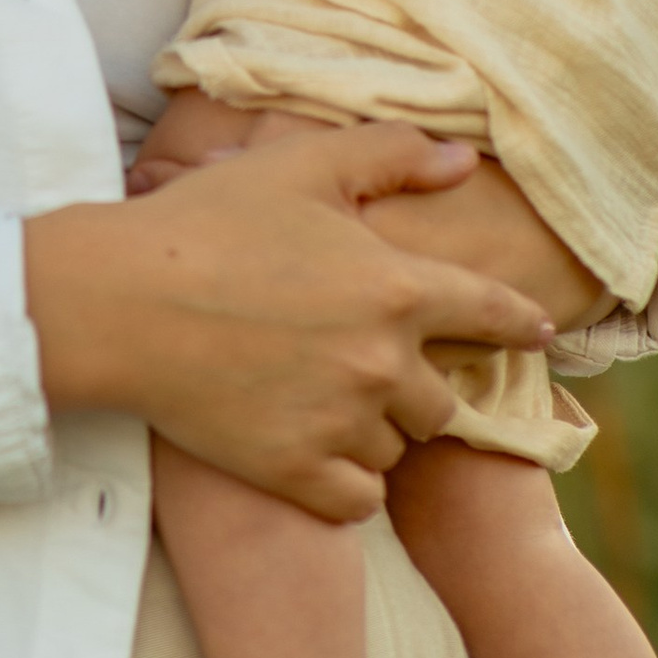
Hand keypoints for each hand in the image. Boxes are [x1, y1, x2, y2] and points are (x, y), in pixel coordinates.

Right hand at [23, 125, 556, 519]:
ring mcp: (341, 423)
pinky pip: (356, 500)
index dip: (519, 322)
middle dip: (413, 385)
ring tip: (322, 403)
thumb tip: (463, 160)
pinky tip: (312, 455)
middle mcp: (382, 363)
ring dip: (372, 431)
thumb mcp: (299, 167)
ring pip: (394, 449)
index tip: (538, 332)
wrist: (119, 302)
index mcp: (395, 288)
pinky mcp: (295, 472)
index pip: (490, 312)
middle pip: (441, 401)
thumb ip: (389, 156)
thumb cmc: (205, 221)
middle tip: (363, 366)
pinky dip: (343, 483)